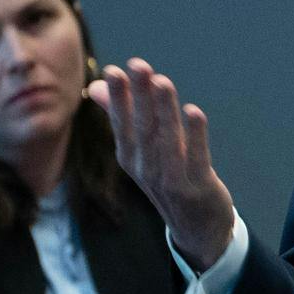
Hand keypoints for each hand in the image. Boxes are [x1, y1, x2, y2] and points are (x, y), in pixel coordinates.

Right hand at [89, 57, 235, 269]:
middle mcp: (145, 168)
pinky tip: (194, 112)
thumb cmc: (167, 179)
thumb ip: (120, 117)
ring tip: (162, 81)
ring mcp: (170, 179)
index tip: (113, 70)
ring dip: (164, 110)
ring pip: (167, 140)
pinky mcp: (197, 187)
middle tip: (138, 65)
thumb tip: (97, 86)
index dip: (118, 97)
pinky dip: (195, 136)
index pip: (122, 123)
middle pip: (142, 128)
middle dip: (139, 96)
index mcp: (131, 157)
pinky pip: (195, 158)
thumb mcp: (140, 151)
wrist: (196, 228)